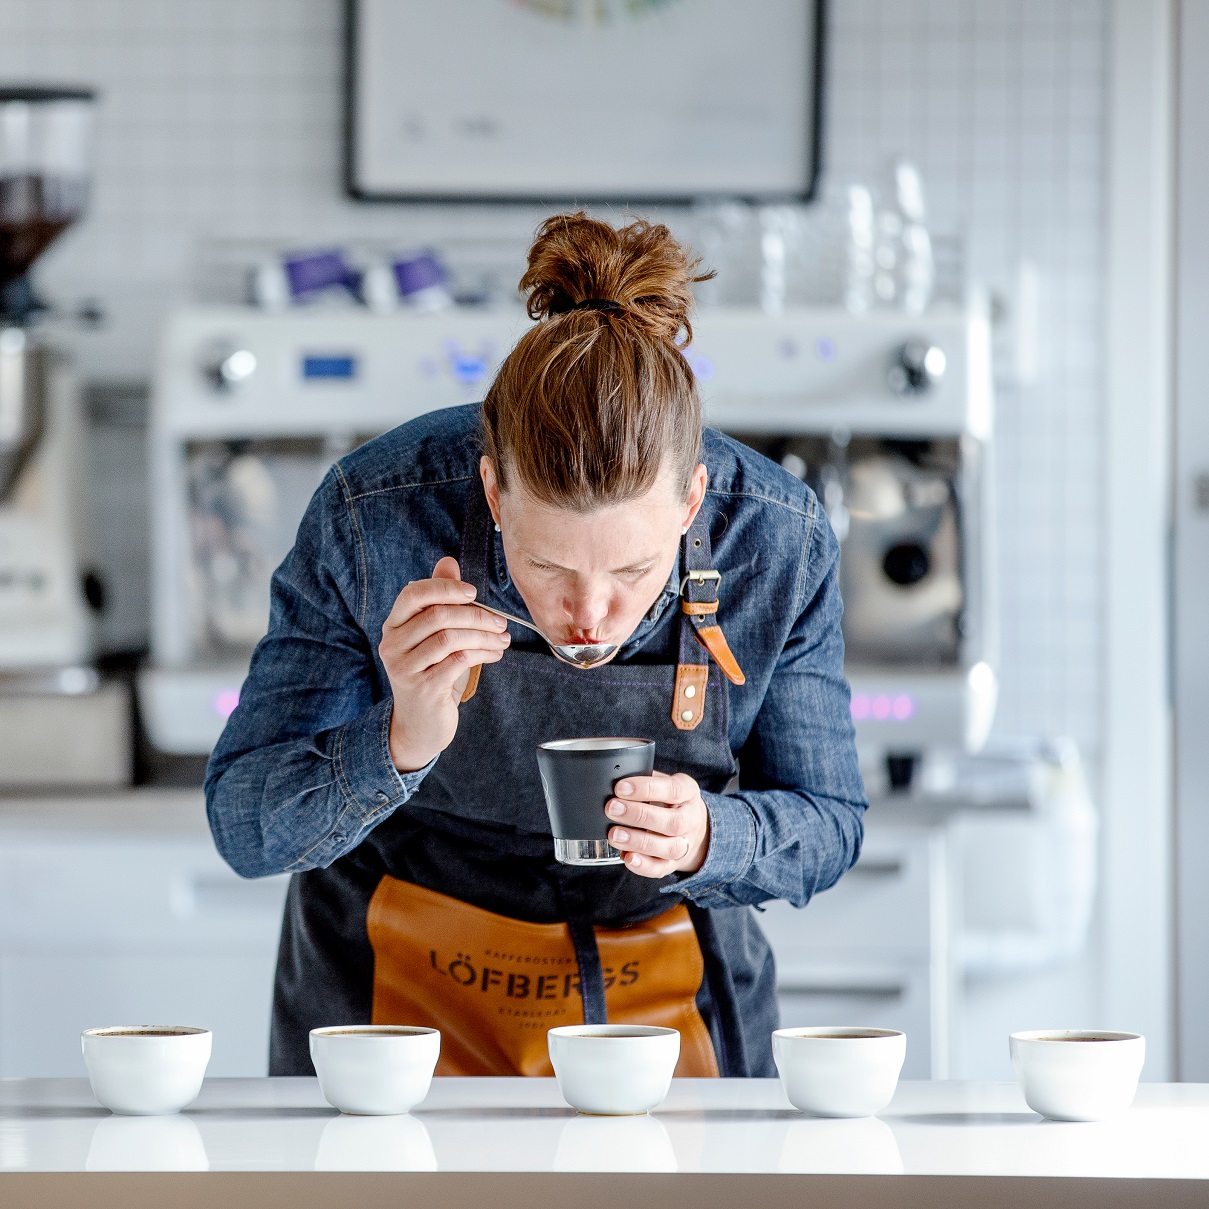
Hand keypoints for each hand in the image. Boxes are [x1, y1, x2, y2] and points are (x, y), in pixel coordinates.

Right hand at [380, 556, 510, 771]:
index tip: (473, 592)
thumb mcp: (434, 636)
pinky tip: (495, 654)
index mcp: (394, 626)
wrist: (420, 725)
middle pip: (438, 615)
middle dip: (477, 615)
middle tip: (501, 621)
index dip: (445, 588)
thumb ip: (439, 600)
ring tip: (502, 640)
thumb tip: (448, 562)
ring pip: (450, 638)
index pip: (413, 594)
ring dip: (484, 635)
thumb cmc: (431, 673)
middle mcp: (392, 645)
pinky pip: (459, 660)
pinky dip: (483, 653)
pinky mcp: (423, 688)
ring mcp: (405, 668)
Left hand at [605, 771, 710, 878]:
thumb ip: (645, 780)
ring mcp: (685, 843)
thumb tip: (612, 779)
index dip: (646, 789)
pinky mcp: (675, 863)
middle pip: (672, 821)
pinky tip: (626, 857)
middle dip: (639, 815)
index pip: (673, 790)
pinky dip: (644, 866)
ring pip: (668, 847)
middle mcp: (691, 819)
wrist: (692, 825)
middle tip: (612, 809)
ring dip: (639, 842)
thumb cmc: (669, 799)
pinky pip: (662, 868)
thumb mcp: (664, 782)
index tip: (620, 788)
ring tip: (614, 835)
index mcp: (688, 792)